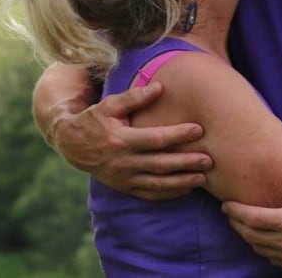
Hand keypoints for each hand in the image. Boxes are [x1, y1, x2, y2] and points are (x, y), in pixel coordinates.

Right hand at [51, 82, 212, 199]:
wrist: (72, 145)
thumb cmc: (95, 119)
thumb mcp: (110, 105)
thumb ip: (134, 97)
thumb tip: (159, 87)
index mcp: (121, 140)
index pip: (155, 139)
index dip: (178, 134)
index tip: (198, 129)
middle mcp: (123, 162)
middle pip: (161, 164)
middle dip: (186, 162)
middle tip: (209, 160)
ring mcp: (124, 178)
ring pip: (158, 184)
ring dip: (182, 182)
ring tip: (204, 178)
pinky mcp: (125, 187)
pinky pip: (150, 194)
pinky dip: (169, 193)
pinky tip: (187, 189)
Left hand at [222, 148, 281, 273]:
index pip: (251, 219)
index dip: (235, 211)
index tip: (226, 204)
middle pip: (250, 236)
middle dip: (236, 225)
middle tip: (230, 214)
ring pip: (260, 250)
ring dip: (249, 238)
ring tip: (245, 225)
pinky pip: (274, 259)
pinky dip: (264, 249)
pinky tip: (266, 240)